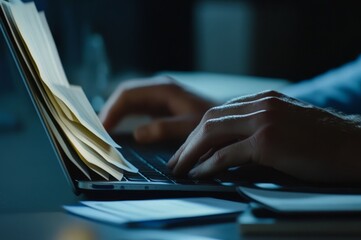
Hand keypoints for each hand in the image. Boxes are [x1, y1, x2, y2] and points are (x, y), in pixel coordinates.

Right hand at [99, 76, 214, 142]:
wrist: (227, 120)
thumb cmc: (211, 121)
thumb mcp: (189, 127)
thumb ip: (164, 129)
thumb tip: (137, 133)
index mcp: (163, 89)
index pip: (127, 94)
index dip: (111, 110)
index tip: (101, 128)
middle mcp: (159, 88)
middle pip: (124, 95)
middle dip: (108, 111)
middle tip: (96, 132)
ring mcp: (159, 95)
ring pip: (129, 101)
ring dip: (115, 115)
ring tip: (102, 133)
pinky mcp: (161, 104)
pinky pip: (137, 108)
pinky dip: (125, 118)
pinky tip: (118, 131)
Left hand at [167, 90, 360, 185]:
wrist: (357, 146)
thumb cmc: (327, 141)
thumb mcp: (290, 123)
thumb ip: (263, 126)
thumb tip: (236, 146)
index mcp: (265, 99)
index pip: (220, 111)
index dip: (199, 130)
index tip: (190, 146)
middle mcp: (261, 104)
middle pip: (209, 119)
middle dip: (188, 141)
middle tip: (177, 160)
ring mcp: (264, 121)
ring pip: (212, 132)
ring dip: (191, 152)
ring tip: (181, 168)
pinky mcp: (268, 142)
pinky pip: (226, 153)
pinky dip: (209, 164)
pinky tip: (200, 173)